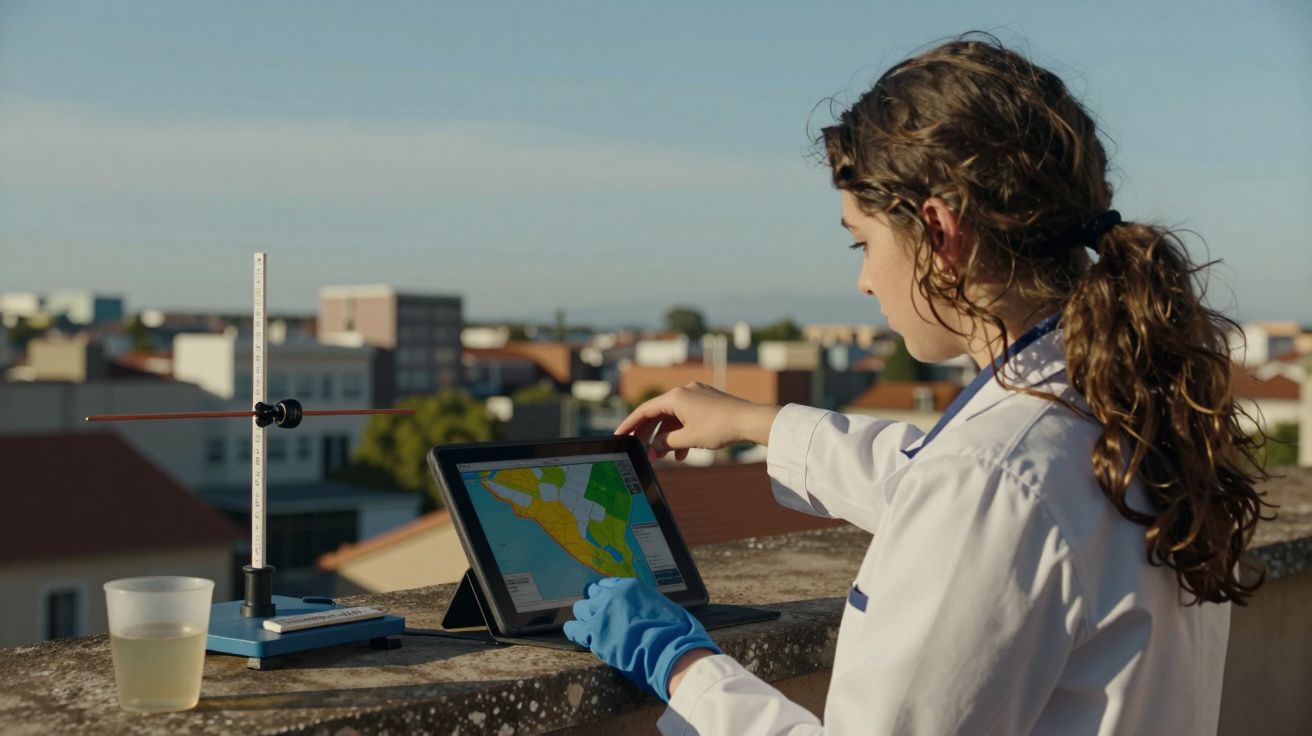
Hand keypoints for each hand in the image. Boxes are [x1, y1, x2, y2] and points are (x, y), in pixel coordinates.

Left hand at [563, 577, 720, 700]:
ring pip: (581, 608)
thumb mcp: (662, 606)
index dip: (607, 594)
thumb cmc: (675, 631)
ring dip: (584, 616)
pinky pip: (574, 629)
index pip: (609, 584)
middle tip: (598, 615)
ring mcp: (601, 613)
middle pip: (593, 593)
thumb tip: (645, 610)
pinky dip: (574, 631)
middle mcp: (612, 595)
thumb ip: (646, 603)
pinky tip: (574, 633)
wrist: (668, 651)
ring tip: (586, 625)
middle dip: (594, 603)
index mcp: (630, 586)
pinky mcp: (594, 634)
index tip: (607, 601)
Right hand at [615, 382, 780, 460]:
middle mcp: (685, 392)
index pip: (645, 410)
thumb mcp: (688, 439)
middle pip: (658, 414)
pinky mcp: (708, 402)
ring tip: (667, 456)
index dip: (630, 424)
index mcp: (676, 397)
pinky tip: (685, 451)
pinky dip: (683, 433)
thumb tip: (654, 448)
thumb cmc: (719, 428)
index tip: (620, 435)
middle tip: (642, 450)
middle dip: (650, 434)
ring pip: (674, 418)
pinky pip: (687, 417)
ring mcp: (697, 396)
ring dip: (668, 437)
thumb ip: (666, 443)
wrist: (750, 421)